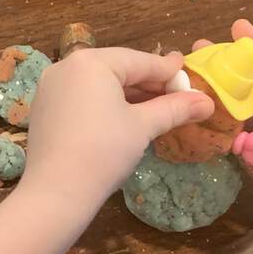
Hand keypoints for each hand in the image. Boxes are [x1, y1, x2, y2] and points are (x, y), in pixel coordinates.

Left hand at [20, 48, 214, 207]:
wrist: (56, 192)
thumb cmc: (103, 152)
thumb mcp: (143, 126)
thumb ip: (175, 108)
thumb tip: (208, 102)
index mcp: (91, 62)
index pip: (140, 61)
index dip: (169, 72)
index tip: (191, 77)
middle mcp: (66, 67)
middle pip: (117, 69)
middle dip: (148, 84)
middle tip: (177, 96)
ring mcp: (51, 88)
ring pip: (98, 84)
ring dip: (128, 95)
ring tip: (156, 109)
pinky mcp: (44, 109)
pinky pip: (81, 98)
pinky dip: (104, 104)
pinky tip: (124, 119)